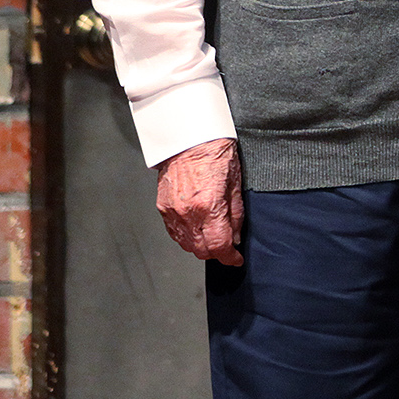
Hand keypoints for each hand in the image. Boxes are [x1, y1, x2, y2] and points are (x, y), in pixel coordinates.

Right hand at [156, 137, 243, 264]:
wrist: (188, 138)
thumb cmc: (215, 153)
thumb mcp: (236, 183)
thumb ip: (235, 214)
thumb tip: (235, 237)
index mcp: (208, 206)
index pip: (218, 245)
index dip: (229, 257)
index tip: (236, 259)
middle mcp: (187, 212)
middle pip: (201, 250)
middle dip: (216, 253)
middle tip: (228, 247)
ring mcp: (172, 211)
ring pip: (186, 245)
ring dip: (201, 247)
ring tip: (213, 237)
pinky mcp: (162, 208)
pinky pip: (174, 233)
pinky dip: (187, 237)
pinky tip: (197, 230)